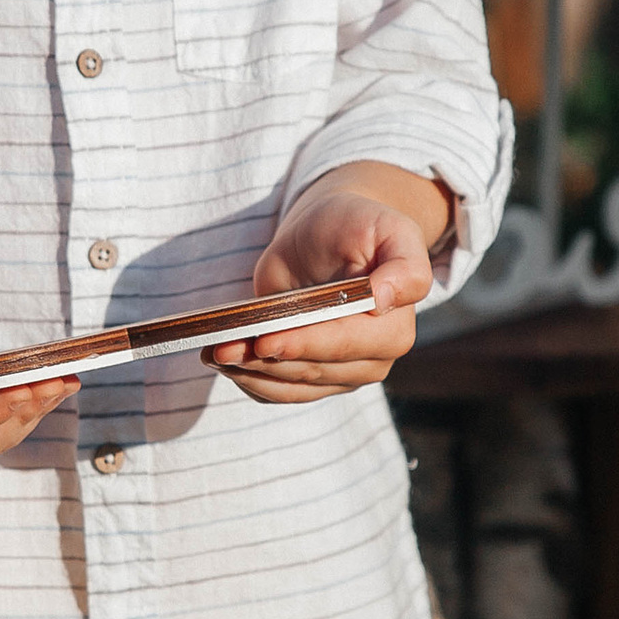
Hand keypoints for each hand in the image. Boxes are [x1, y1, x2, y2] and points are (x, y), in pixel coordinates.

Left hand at [212, 163, 447, 402]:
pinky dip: (248, 379)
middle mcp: (372, 360)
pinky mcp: (310, 380)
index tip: (266, 341)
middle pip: (314, 370)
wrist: (326, 236)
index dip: (306, 344)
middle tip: (222, 347)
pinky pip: (277, 391)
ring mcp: (340, 375)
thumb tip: (385, 299)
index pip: (346, 345)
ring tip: (213, 352)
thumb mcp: (390, 230)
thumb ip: (405, 265)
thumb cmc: (358, 227)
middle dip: (267, 360)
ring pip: (292, 386)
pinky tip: (223, 361)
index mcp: (393, 328)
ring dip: (250, 372)